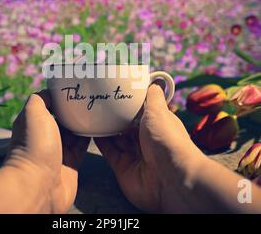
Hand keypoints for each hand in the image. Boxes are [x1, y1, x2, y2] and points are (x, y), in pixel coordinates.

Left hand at [4, 90, 89, 212]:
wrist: (39, 185)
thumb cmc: (34, 147)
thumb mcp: (33, 113)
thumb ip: (40, 98)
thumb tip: (51, 92)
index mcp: (34, 122)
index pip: (50, 104)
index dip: (62, 96)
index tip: (77, 86)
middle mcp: (46, 136)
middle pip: (64, 117)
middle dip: (75, 108)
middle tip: (92, 95)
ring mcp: (59, 150)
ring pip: (75, 131)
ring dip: (85, 121)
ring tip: (99, 108)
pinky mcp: (72, 162)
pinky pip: (83, 145)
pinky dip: (91, 136)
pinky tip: (100, 126)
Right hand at [95, 82, 204, 211]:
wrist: (170, 178)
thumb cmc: (167, 140)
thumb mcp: (159, 111)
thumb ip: (152, 96)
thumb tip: (154, 81)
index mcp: (156, 125)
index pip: (140, 111)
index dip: (128, 103)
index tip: (114, 90)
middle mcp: (146, 140)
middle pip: (126, 125)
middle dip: (113, 115)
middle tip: (97, 100)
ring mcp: (134, 154)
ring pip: (116, 138)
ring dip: (104, 127)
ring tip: (89, 112)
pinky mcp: (122, 167)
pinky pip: (109, 151)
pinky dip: (100, 141)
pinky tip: (89, 129)